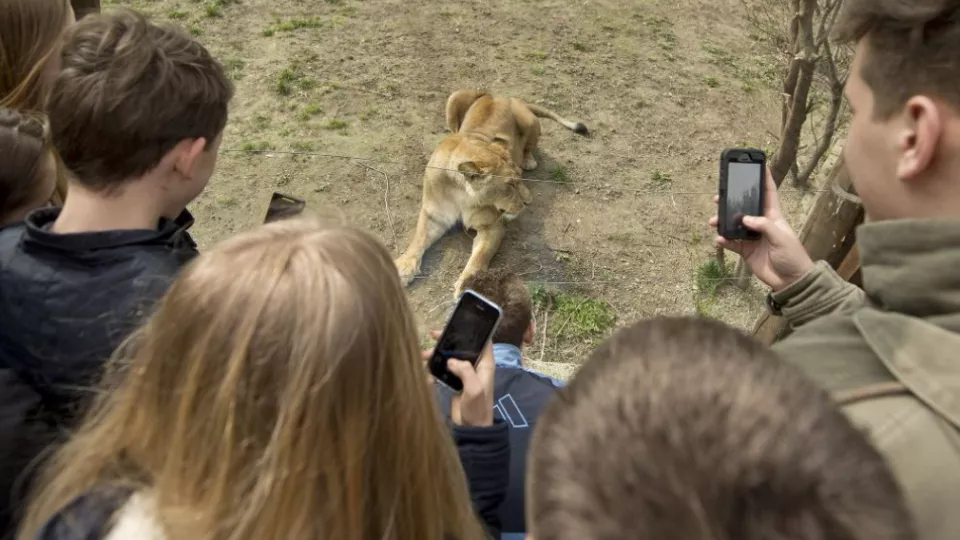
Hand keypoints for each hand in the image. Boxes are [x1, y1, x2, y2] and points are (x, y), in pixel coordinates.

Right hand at [422, 330, 495, 426]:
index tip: (457, 325)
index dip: (472, 332)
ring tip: (423, 356)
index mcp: (485, 364)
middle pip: (462, 347)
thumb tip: (451, 361)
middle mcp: (475, 366)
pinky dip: (435, 369)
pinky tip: (426, 373)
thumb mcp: (474, 389)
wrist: (471, 428)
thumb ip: (465, 371)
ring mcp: (464, 374)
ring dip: (438, 356)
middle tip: (433, 336)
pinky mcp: (455, 381)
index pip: (482, 341)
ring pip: (451, 357)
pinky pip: (444, 370)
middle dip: (448, 342)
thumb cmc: (478, 409)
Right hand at [709, 167, 814, 291]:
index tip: (759, 166)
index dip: (764, 180)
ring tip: (713, 221)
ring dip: (722, 222)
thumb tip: (744, 218)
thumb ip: (763, 226)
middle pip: (744, 208)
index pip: (769, 194)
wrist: (790, 280)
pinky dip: (724, 240)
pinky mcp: (746, 251)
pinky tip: (719, 239)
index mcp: (773, 217)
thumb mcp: (781, 237)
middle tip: (718, 197)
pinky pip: (731, 243)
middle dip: (732, 201)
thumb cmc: (792, 256)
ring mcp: (752, 237)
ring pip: (733, 225)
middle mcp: (761, 224)